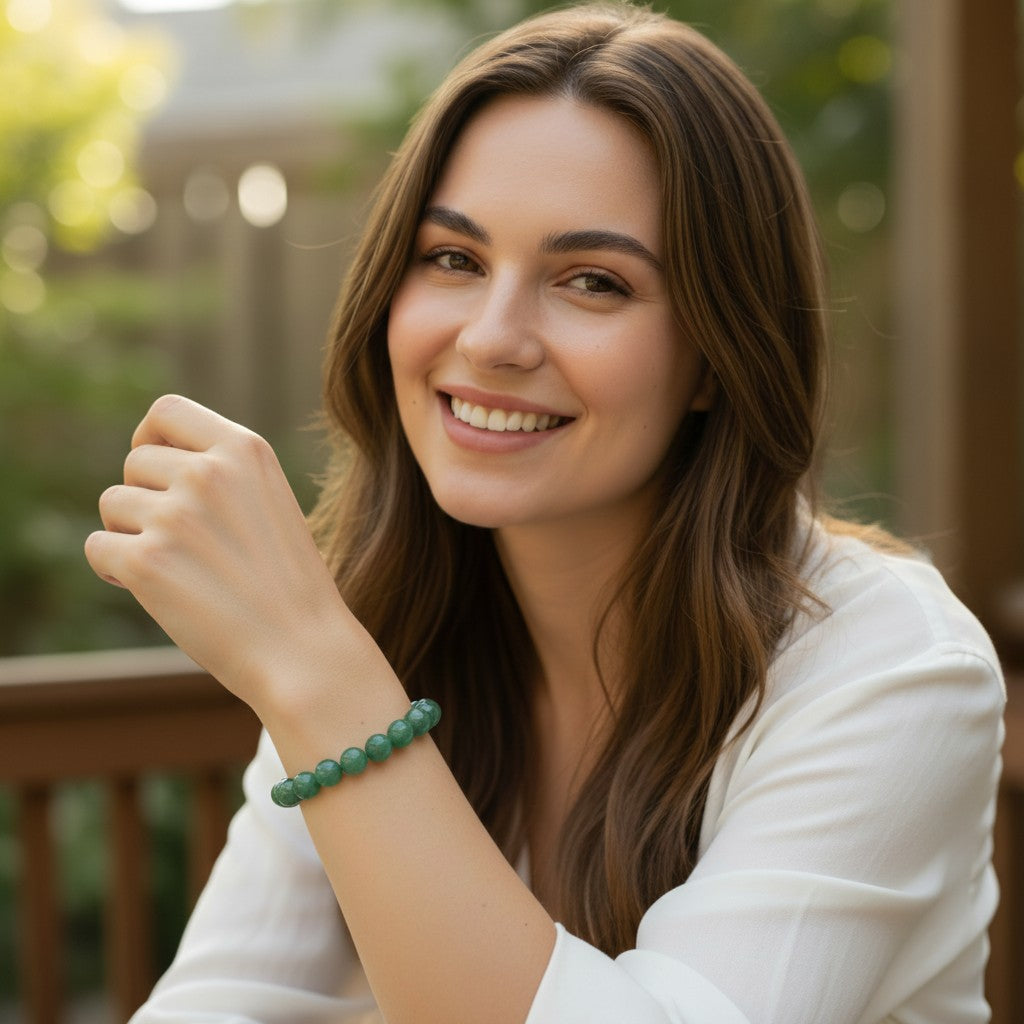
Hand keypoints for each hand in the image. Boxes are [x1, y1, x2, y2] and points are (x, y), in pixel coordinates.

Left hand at [85, 395, 352, 703]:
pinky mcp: (147, 561)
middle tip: (180, 543)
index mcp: (246, 450)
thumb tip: (145, 458)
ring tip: (177, 569)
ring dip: (130, 535)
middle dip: (145, 498)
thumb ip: (220, 474)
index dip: (151, 438)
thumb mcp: (269, 503)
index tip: (156, 469)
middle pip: (135, 463)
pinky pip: (98, 548)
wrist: (304, 649)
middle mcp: (209, 473)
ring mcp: (177, 515)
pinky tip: (154, 591)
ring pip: (112, 504)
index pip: (167, 410)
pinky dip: (114, 570)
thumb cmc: (288, 585)